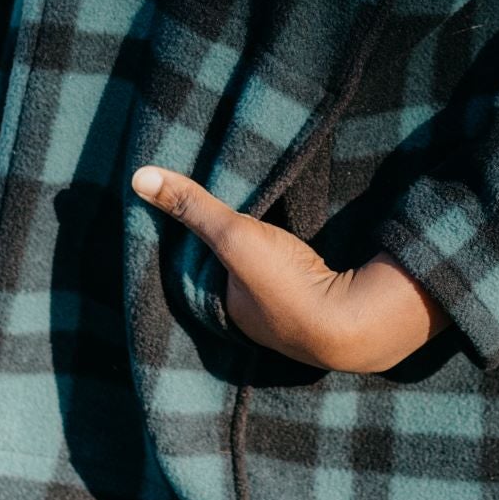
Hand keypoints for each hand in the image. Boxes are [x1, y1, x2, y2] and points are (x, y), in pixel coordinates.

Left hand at [129, 164, 449, 371]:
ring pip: (279, 279)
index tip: (209, 211)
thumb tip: (138, 176)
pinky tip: (315, 239)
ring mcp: (301, 320)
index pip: (211, 274)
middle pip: (245, 276)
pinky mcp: (334, 306)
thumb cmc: (286, 285)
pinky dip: (308, 263)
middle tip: (245, 207)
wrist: (359, 319)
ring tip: (276, 217)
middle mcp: (262, 322)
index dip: (209, 245)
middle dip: (244, 251)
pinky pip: (312, 280)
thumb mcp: (232, 236)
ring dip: (278, 257)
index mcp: (232, 313)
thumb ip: (193, 207)